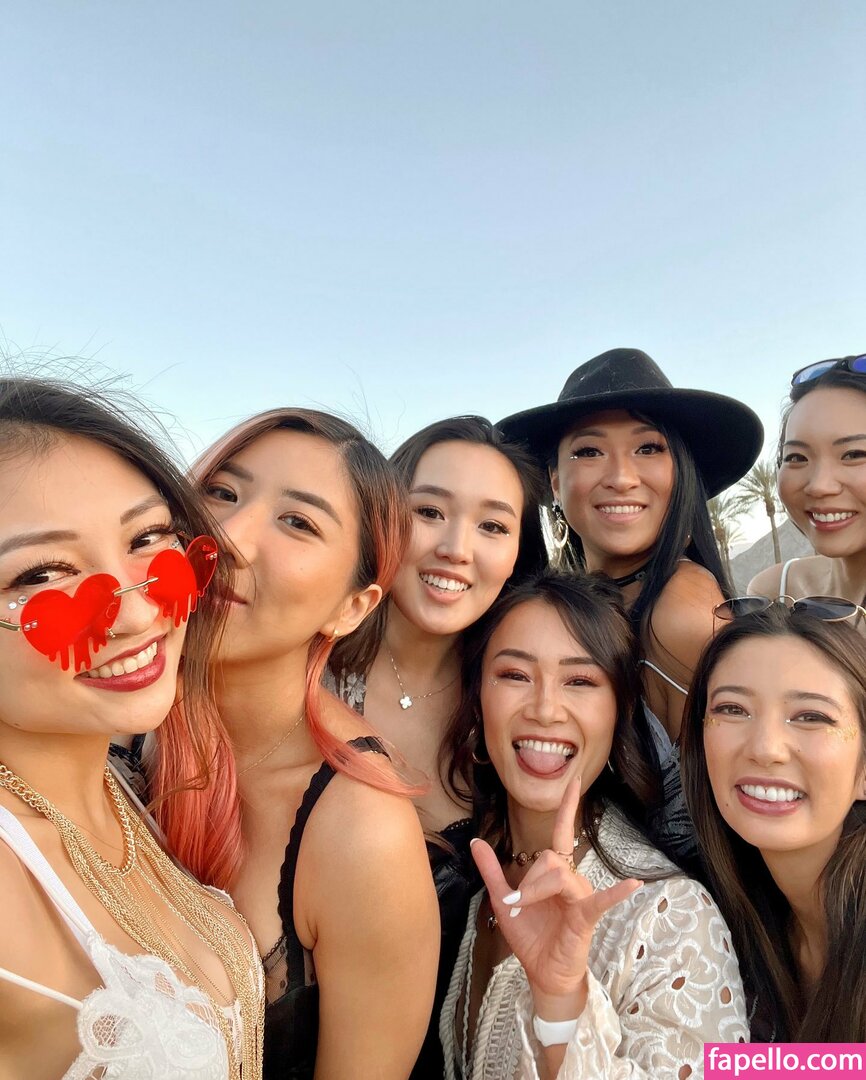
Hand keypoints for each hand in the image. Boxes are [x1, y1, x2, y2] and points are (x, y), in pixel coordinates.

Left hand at [470, 774, 640, 1006]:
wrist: (541, 973)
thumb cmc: (529, 935)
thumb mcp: (503, 901)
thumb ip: (492, 871)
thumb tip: (477, 841)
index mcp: (555, 873)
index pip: (563, 832)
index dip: (568, 806)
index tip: (575, 779)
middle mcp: (572, 879)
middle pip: (548, 858)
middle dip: (526, 880)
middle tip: (514, 904)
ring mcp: (581, 896)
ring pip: (558, 874)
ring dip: (534, 891)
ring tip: (522, 909)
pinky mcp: (586, 916)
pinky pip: (599, 900)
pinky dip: (616, 892)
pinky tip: (633, 884)